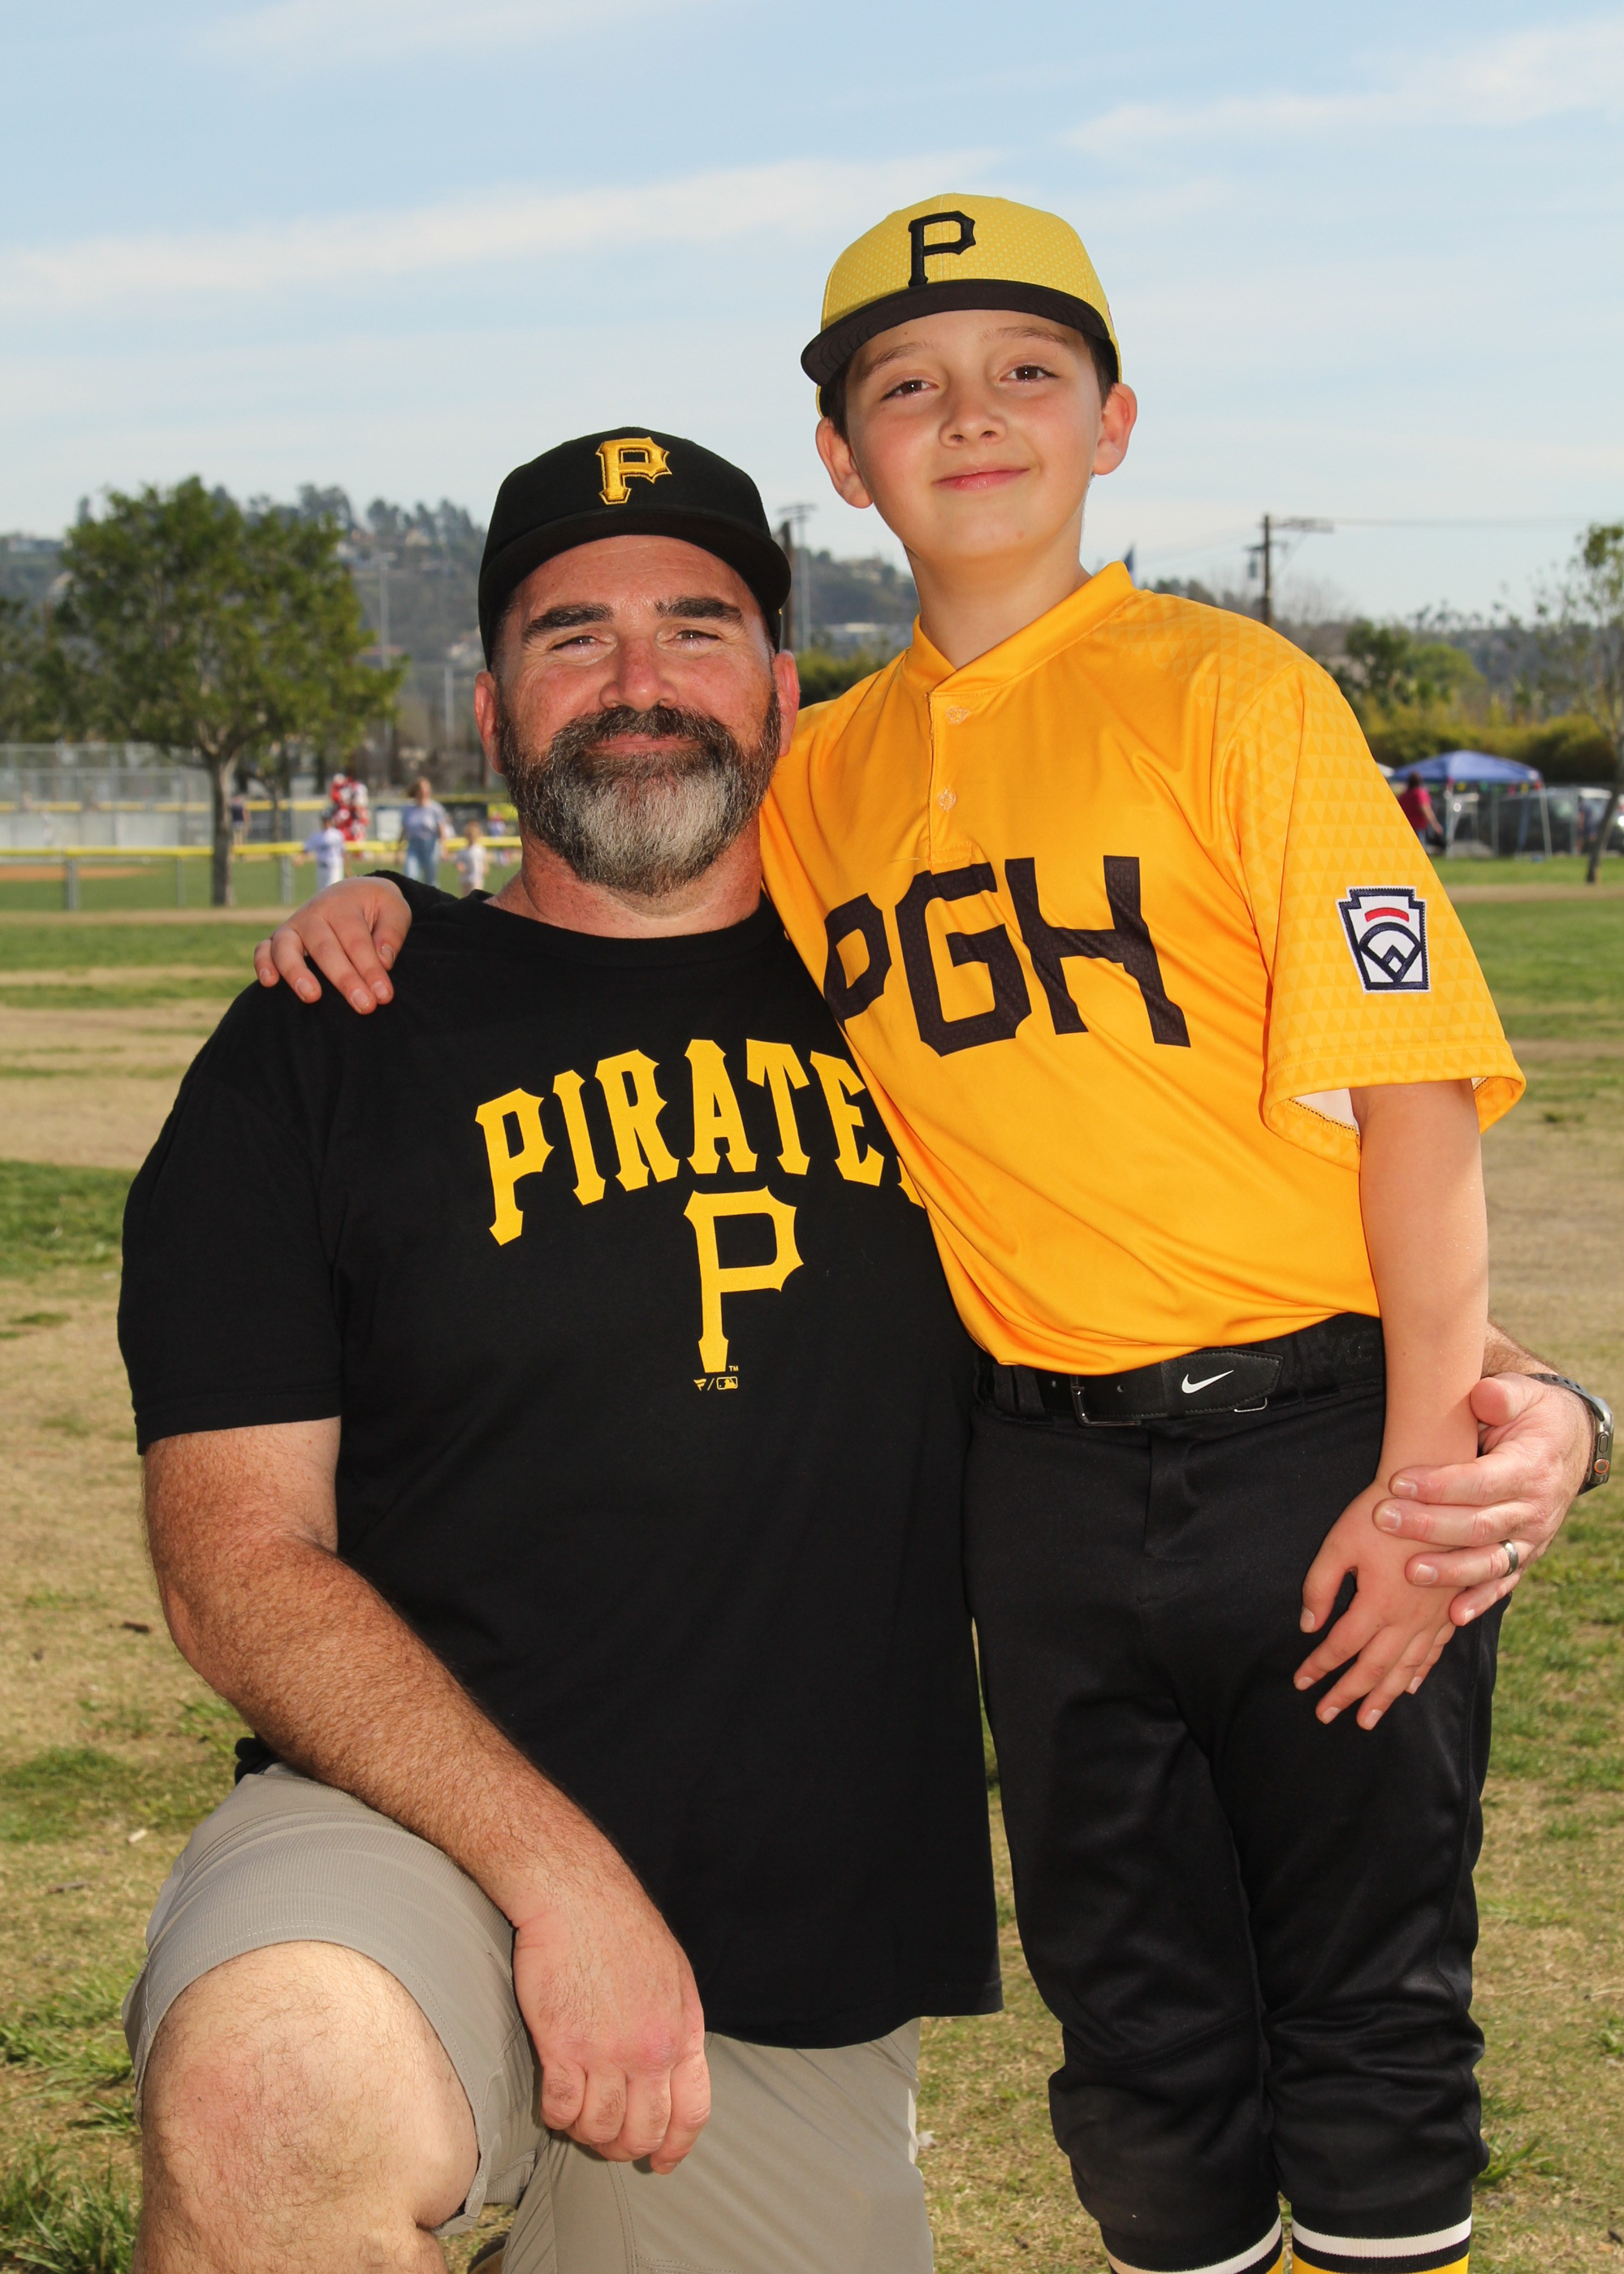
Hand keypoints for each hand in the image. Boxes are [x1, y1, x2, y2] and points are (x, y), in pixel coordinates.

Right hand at [252, 877, 413, 1013]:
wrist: (353, 894)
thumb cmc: (376, 908)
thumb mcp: (395, 909)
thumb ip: (392, 932)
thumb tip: (383, 960)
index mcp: (343, 904)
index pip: (356, 940)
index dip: (370, 969)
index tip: (384, 995)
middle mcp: (313, 913)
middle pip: (325, 948)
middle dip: (345, 979)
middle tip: (365, 1006)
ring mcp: (293, 926)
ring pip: (287, 947)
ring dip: (297, 972)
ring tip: (312, 997)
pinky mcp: (278, 940)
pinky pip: (263, 949)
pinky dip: (262, 963)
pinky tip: (270, 983)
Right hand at [511, 1853, 708, 2173]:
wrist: (575, 1893)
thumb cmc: (619, 1925)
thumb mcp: (672, 1973)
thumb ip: (676, 2023)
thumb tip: (672, 2065)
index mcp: (681, 2030)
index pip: (692, 2110)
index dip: (676, 2146)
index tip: (661, 2161)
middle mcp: (650, 2050)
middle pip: (644, 2131)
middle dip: (625, 2147)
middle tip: (607, 2140)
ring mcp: (607, 2052)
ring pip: (601, 2129)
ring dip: (587, 2133)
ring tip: (577, 2119)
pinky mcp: (563, 2047)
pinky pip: (561, 2110)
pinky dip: (557, 2117)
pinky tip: (554, 2102)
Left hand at [1294, 1483, 1458, 1729]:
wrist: (1436, 1494)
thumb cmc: (1379, 1514)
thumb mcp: (1338, 1543)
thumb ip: (1319, 1586)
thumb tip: (1308, 1626)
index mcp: (1377, 1604)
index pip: (1340, 1647)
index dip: (1318, 1666)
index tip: (1300, 1682)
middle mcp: (1408, 1619)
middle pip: (1373, 1668)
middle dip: (1347, 1694)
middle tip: (1326, 1715)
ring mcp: (1434, 1617)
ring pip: (1405, 1668)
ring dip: (1383, 1696)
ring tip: (1367, 1719)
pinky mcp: (1450, 1609)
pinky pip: (1434, 1652)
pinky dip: (1418, 1673)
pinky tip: (1409, 1687)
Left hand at [1370, 1372, 1593, 1624]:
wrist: (1569, 1442)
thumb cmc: (1532, 1414)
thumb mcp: (1523, 1395)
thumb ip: (1503, 1395)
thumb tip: (1484, 1395)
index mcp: (1529, 1468)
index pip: (1481, 1482)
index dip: (1439, 1486)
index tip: (1396, 1482)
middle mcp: (1534, 1508)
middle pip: (1478, 1524)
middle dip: (1429, 1526)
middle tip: (1384, 1519)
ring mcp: (1532, 1537)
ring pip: (1490, 1560)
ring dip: (1450, 1571)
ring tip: (1411, 1572)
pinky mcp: (1526, 1555)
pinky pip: (1504, 1582)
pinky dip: (1481, 1600)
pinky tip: (1453, 1615)